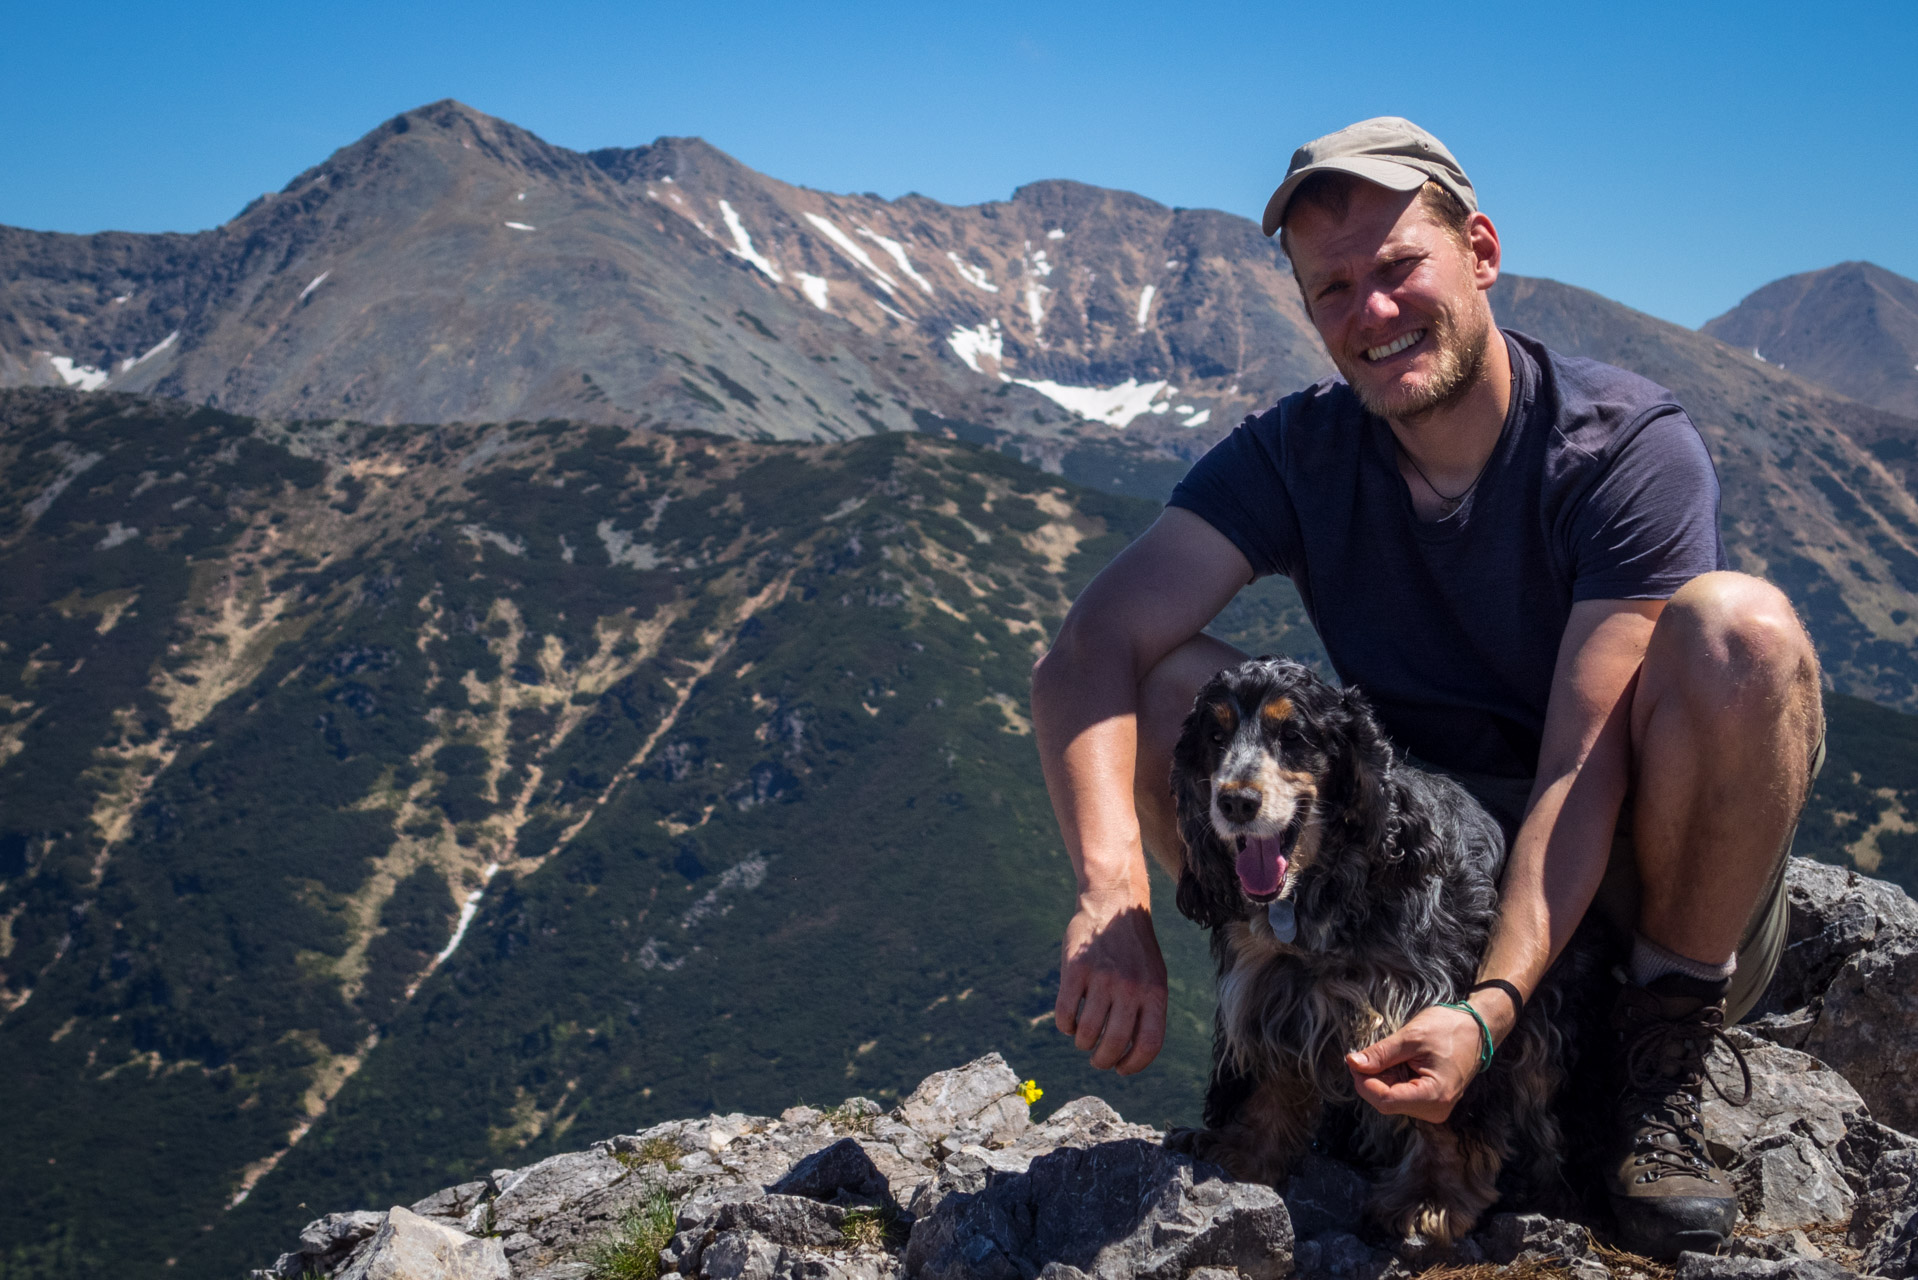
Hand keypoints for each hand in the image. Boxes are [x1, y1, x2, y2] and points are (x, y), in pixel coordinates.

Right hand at [1055, 894, 1166, 1074]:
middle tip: (1098, 1061)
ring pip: (1087, 1033)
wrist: (1114, 905)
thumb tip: (1132, 1054)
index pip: (1149, 1044)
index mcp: (1154, 992)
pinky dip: (1065, 1026)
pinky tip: (1069, 1023)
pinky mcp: (1075, 969)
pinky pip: (1065, 1013)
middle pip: (1115, 1043)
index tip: (1121, 1069)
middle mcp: (1130, 987)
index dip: (1134, 1064)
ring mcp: (1102, 978)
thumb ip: (1148, 1012)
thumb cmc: (1135, 951)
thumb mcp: (1154, 978)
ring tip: (1084, 1039)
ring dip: (1083, 1044)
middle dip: (1103, 1060)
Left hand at [1345, 1004, 1485, 1121]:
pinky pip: (1401, 1096)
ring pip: (1390, 1100)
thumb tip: (1352, 1063)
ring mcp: (1434, 1108)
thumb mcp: (1411, 1037)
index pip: (1384, 1100)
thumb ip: (1380, 1054)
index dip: (1363, 1080)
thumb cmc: (1449, 1029)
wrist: (1477, 1029)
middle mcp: (1435, 1109)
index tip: (1354, 1060)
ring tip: (1392, 1055)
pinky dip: (1392, 1079)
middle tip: (1367, 1054)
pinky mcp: (1430, 1102)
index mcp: (1434, 1095)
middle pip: (1385, 1102)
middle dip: (1371, 1079)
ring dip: (1382, 1078)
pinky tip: (1399, 1062)